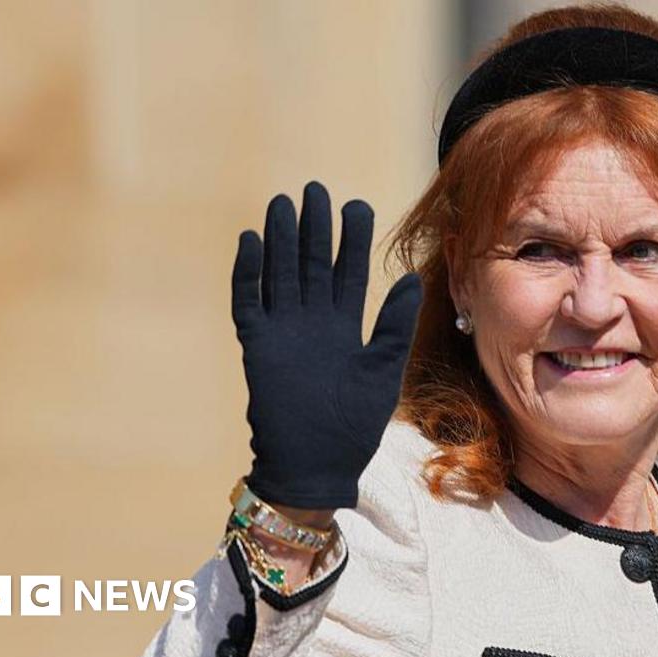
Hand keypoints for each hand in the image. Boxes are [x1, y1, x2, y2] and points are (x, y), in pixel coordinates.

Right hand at [232, 181, 421, 508]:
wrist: (316, 465)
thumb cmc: (353, 425)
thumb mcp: (383, 372)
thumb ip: (395, 326)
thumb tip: (410, 278)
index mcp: (345, 326)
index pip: (348, 272)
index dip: (351, 240)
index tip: (356, 205)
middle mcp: (313, 322)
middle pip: (312, 264)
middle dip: (315, 228)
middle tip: (315, 190)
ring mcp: (283, 332)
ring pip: (280, 274)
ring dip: (280, 240)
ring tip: (283, 204)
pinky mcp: (256, 346)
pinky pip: (248, 302)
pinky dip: (247, 273)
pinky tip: (250, 241)